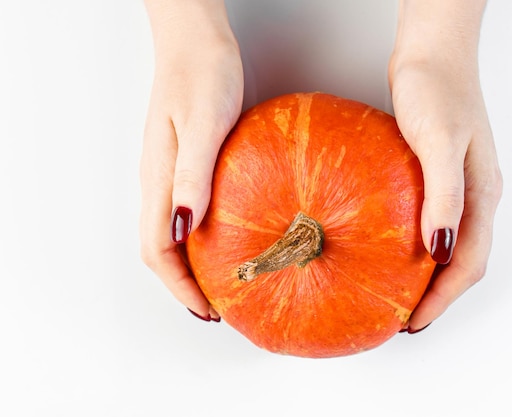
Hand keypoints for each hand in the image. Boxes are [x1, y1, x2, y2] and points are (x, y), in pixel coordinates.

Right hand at [140, 0, 242, 319]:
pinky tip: (224, 241)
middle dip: (184, 286)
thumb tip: (184, 228)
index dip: (180, 286)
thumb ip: (193, 175)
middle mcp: (159, 182)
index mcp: (159, 178)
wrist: (196, 44)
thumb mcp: (204, 124)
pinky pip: (185, 214)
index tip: (206, 310)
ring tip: (220, 285)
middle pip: (161, 250)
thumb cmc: (202, 75)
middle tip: (215, 309)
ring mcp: (170, 174)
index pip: (159, 249)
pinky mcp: (185, 165)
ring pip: (172, 235)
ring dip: (191, 267)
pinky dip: (200, 241)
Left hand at [390, 0, 502, 332]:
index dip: (443, 298)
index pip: (469, 263)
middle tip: (403, 318)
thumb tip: (441, 249)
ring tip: (398, 294)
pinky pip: (432, 222)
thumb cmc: (437, 89)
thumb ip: (443, 194)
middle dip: (437, 296)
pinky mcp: (438, 175)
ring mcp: (458, 186)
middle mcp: (475, 196)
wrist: (432, 54)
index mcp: (482, 194)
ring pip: (449, 245)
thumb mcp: (440, 141)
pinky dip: (417, 246)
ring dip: (428, 276)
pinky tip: (393, 249)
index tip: (414, 322)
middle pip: (463, 261)